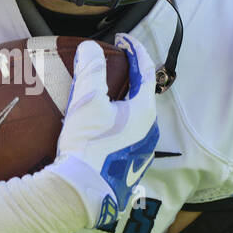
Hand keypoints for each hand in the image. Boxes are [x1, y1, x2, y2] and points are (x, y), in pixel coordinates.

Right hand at [48, 33, 159, 228]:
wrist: (83, 192)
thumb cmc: (88, 144)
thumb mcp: (87, 101)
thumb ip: (90, 70)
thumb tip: (91, 47)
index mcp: (144, 111)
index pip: (146, 71)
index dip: (134, 51)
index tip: (122, 39)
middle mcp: (150, 131)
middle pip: (142, 96)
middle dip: (129, 79)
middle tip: (112, 67)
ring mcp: (142, 152)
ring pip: (135, 118)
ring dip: (122, 104)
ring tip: (104, 98)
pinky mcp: (130, 167)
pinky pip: (127, 137)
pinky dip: (117, 124)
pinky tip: (101, 128)